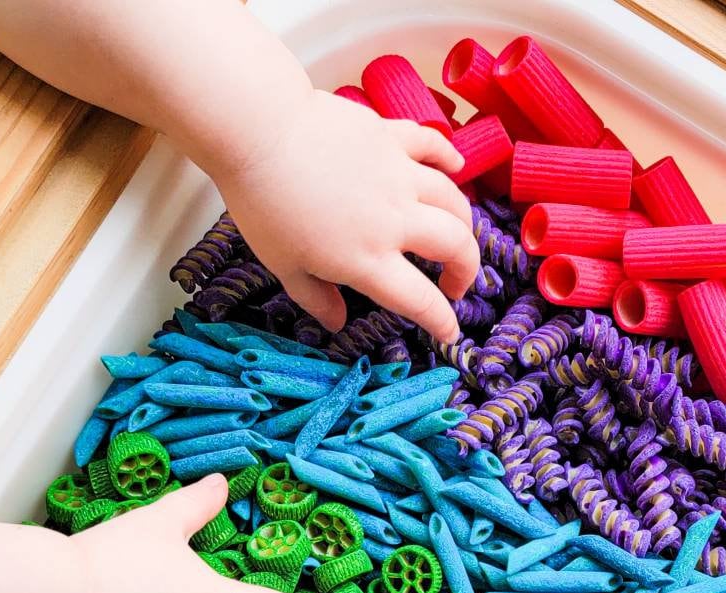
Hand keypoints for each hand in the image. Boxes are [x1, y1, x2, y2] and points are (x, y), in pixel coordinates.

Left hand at [219, 89, 480, 343]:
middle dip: (467, 270)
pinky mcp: (391, 137)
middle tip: (454, 281)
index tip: (449, 331)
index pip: (420, 300)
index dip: (442, 321)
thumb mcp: (283, 265)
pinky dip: (449, 157)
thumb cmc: (263, 203)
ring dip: (462, 222)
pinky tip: (456, 166)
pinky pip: (432, 145)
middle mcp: (394, 220)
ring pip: (453, 199)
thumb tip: (338, 323)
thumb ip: (315, 298)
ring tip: (454, 233)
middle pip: (455, 246)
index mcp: (368, 260)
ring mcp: (398, 174)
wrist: (258, 128)